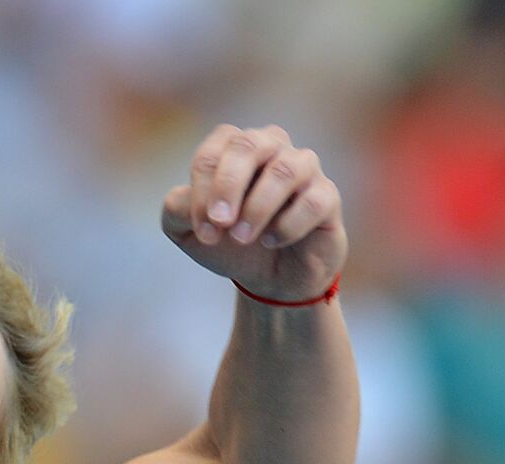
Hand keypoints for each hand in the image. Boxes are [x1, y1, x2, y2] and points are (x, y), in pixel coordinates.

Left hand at [161, 124, 347, 301]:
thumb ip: (177, 210)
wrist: (270, 278)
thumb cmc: (229, 243)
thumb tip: (190, 200)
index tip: (204, 230)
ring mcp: (302, 169)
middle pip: (248, 145)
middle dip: (228, 185)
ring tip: (241, 238)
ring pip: (284, 170)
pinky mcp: (326, 196)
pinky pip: (314, 200)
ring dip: (258, 207)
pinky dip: (289, 224)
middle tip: (220, 223)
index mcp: (233, 149)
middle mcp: (270, 147)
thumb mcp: (188, 232)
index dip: (202, 190)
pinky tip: (273, 241)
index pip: (213, 152)